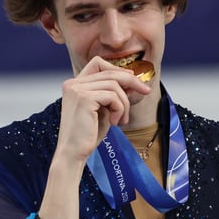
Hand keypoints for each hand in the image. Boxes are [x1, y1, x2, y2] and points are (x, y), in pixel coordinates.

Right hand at [40, 56, 152, 218]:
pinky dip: (120, 109)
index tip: (133, 80)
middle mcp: (73, 83)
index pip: (98, 64)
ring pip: (114, 85)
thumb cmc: (87, 136)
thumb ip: (112, 95)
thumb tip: (133, 82)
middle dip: (131, 82)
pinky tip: (114, 123)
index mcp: (74, 84)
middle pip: (110, 72)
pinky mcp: (84, 98)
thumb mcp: (103, 110)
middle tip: (146, 92)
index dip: (117, 69)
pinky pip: (113, 96)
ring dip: (124, 103)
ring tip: (121, 120)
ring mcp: (77, 89)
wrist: (73, 154)